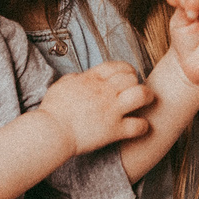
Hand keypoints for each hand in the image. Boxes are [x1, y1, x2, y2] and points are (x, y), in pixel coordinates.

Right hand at [39, 60, 154, 155]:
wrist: (51, 132)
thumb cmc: (52, 110)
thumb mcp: (61, 86)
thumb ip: (75, 79)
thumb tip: (80, 77)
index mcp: (92, 79)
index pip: (117, 66)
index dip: (126, 69)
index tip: (127, 76)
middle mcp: (105, 92)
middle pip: (132, 78)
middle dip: (136, 82)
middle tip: (135, 91)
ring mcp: (111, 110)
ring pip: (142, 95)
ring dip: (147, 97)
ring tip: (146, 102)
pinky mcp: (114, 130)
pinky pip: (138, 125)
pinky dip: (143, 126)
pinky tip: (141, 127)